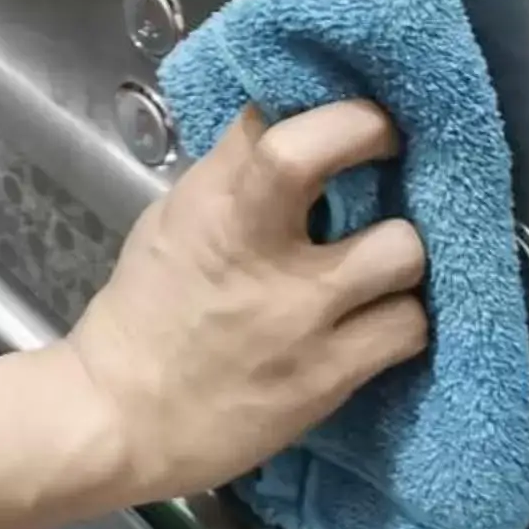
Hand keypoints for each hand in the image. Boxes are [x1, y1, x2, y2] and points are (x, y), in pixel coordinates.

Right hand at [63, 100, 428, 505]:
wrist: (121, 421)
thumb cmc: (145, 314)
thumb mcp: (170, 226)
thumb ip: (230, 182)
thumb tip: (287, 134)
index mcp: (210, 207)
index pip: (275, 121)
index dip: (328, 108)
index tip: (354, 115)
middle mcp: (258, 248)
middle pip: (331, 152)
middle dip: (375, 140)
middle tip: (390, 160)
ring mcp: (301, 314)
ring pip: (403, 250)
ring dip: (402, 253)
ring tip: (383, 265)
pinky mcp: (330, 376)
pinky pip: (408, 327)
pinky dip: (400, 318)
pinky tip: (380, 321)